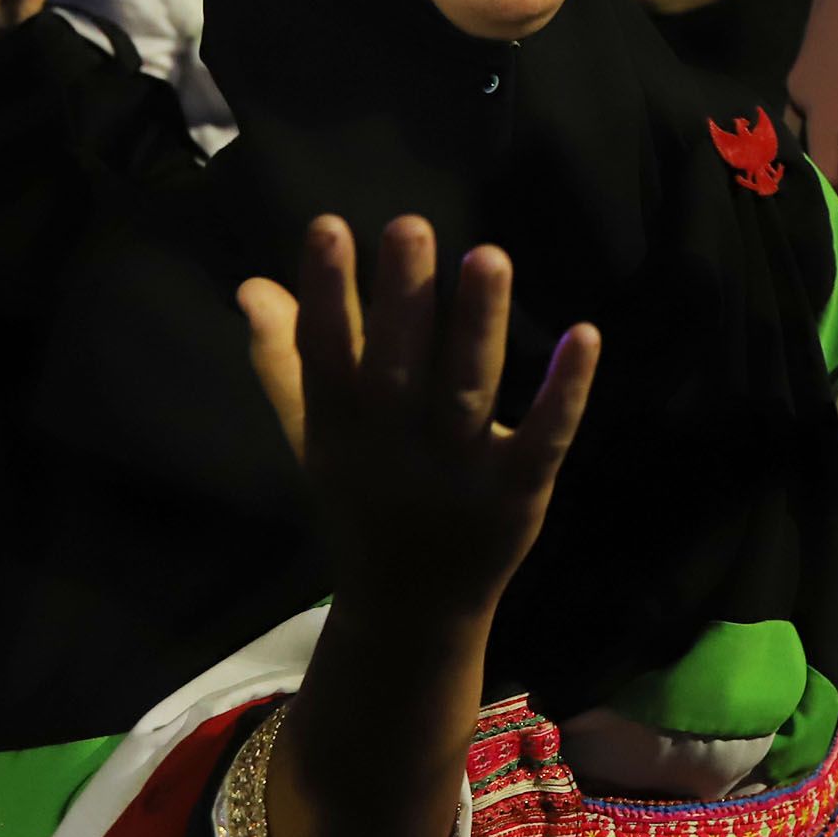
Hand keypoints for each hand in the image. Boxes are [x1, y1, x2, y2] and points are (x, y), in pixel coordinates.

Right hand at [239, 216, 598, 620]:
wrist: (412, 612)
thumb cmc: (363, 503)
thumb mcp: (317, 437)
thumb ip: (286, 360)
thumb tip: (253, 284)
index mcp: (343, 429)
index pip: (326, 353)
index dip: (326, 293)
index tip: (329, 226)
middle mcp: (396, 447)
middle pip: (398, 366)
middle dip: (403, 297)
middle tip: (410, 224)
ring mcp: (460, 471)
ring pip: (469, 389)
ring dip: (478, 324)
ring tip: (488, 256)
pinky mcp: (519, 491)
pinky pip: (545, 436)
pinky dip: (565, 390)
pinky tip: (585, 333)